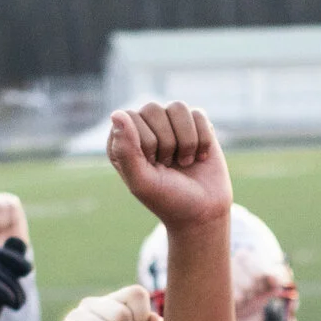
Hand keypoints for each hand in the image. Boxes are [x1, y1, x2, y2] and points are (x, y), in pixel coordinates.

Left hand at [106, 103, 232, 231]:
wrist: (203, 212)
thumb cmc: (168, 199)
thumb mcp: (141, 181)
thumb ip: (126, 150)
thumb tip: (117, 113)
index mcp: (123, 141)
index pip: (130, 117)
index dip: (146, 143)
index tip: (152, 165)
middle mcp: (145, 127)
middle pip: (152, 109)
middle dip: (166, 142)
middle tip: (168, 165)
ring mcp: (170, 124)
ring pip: (178, 108)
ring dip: (186, 141)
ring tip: (184, 161)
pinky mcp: (195, 124)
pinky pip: (198, 114)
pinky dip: (203, 139)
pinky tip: (199, 156)